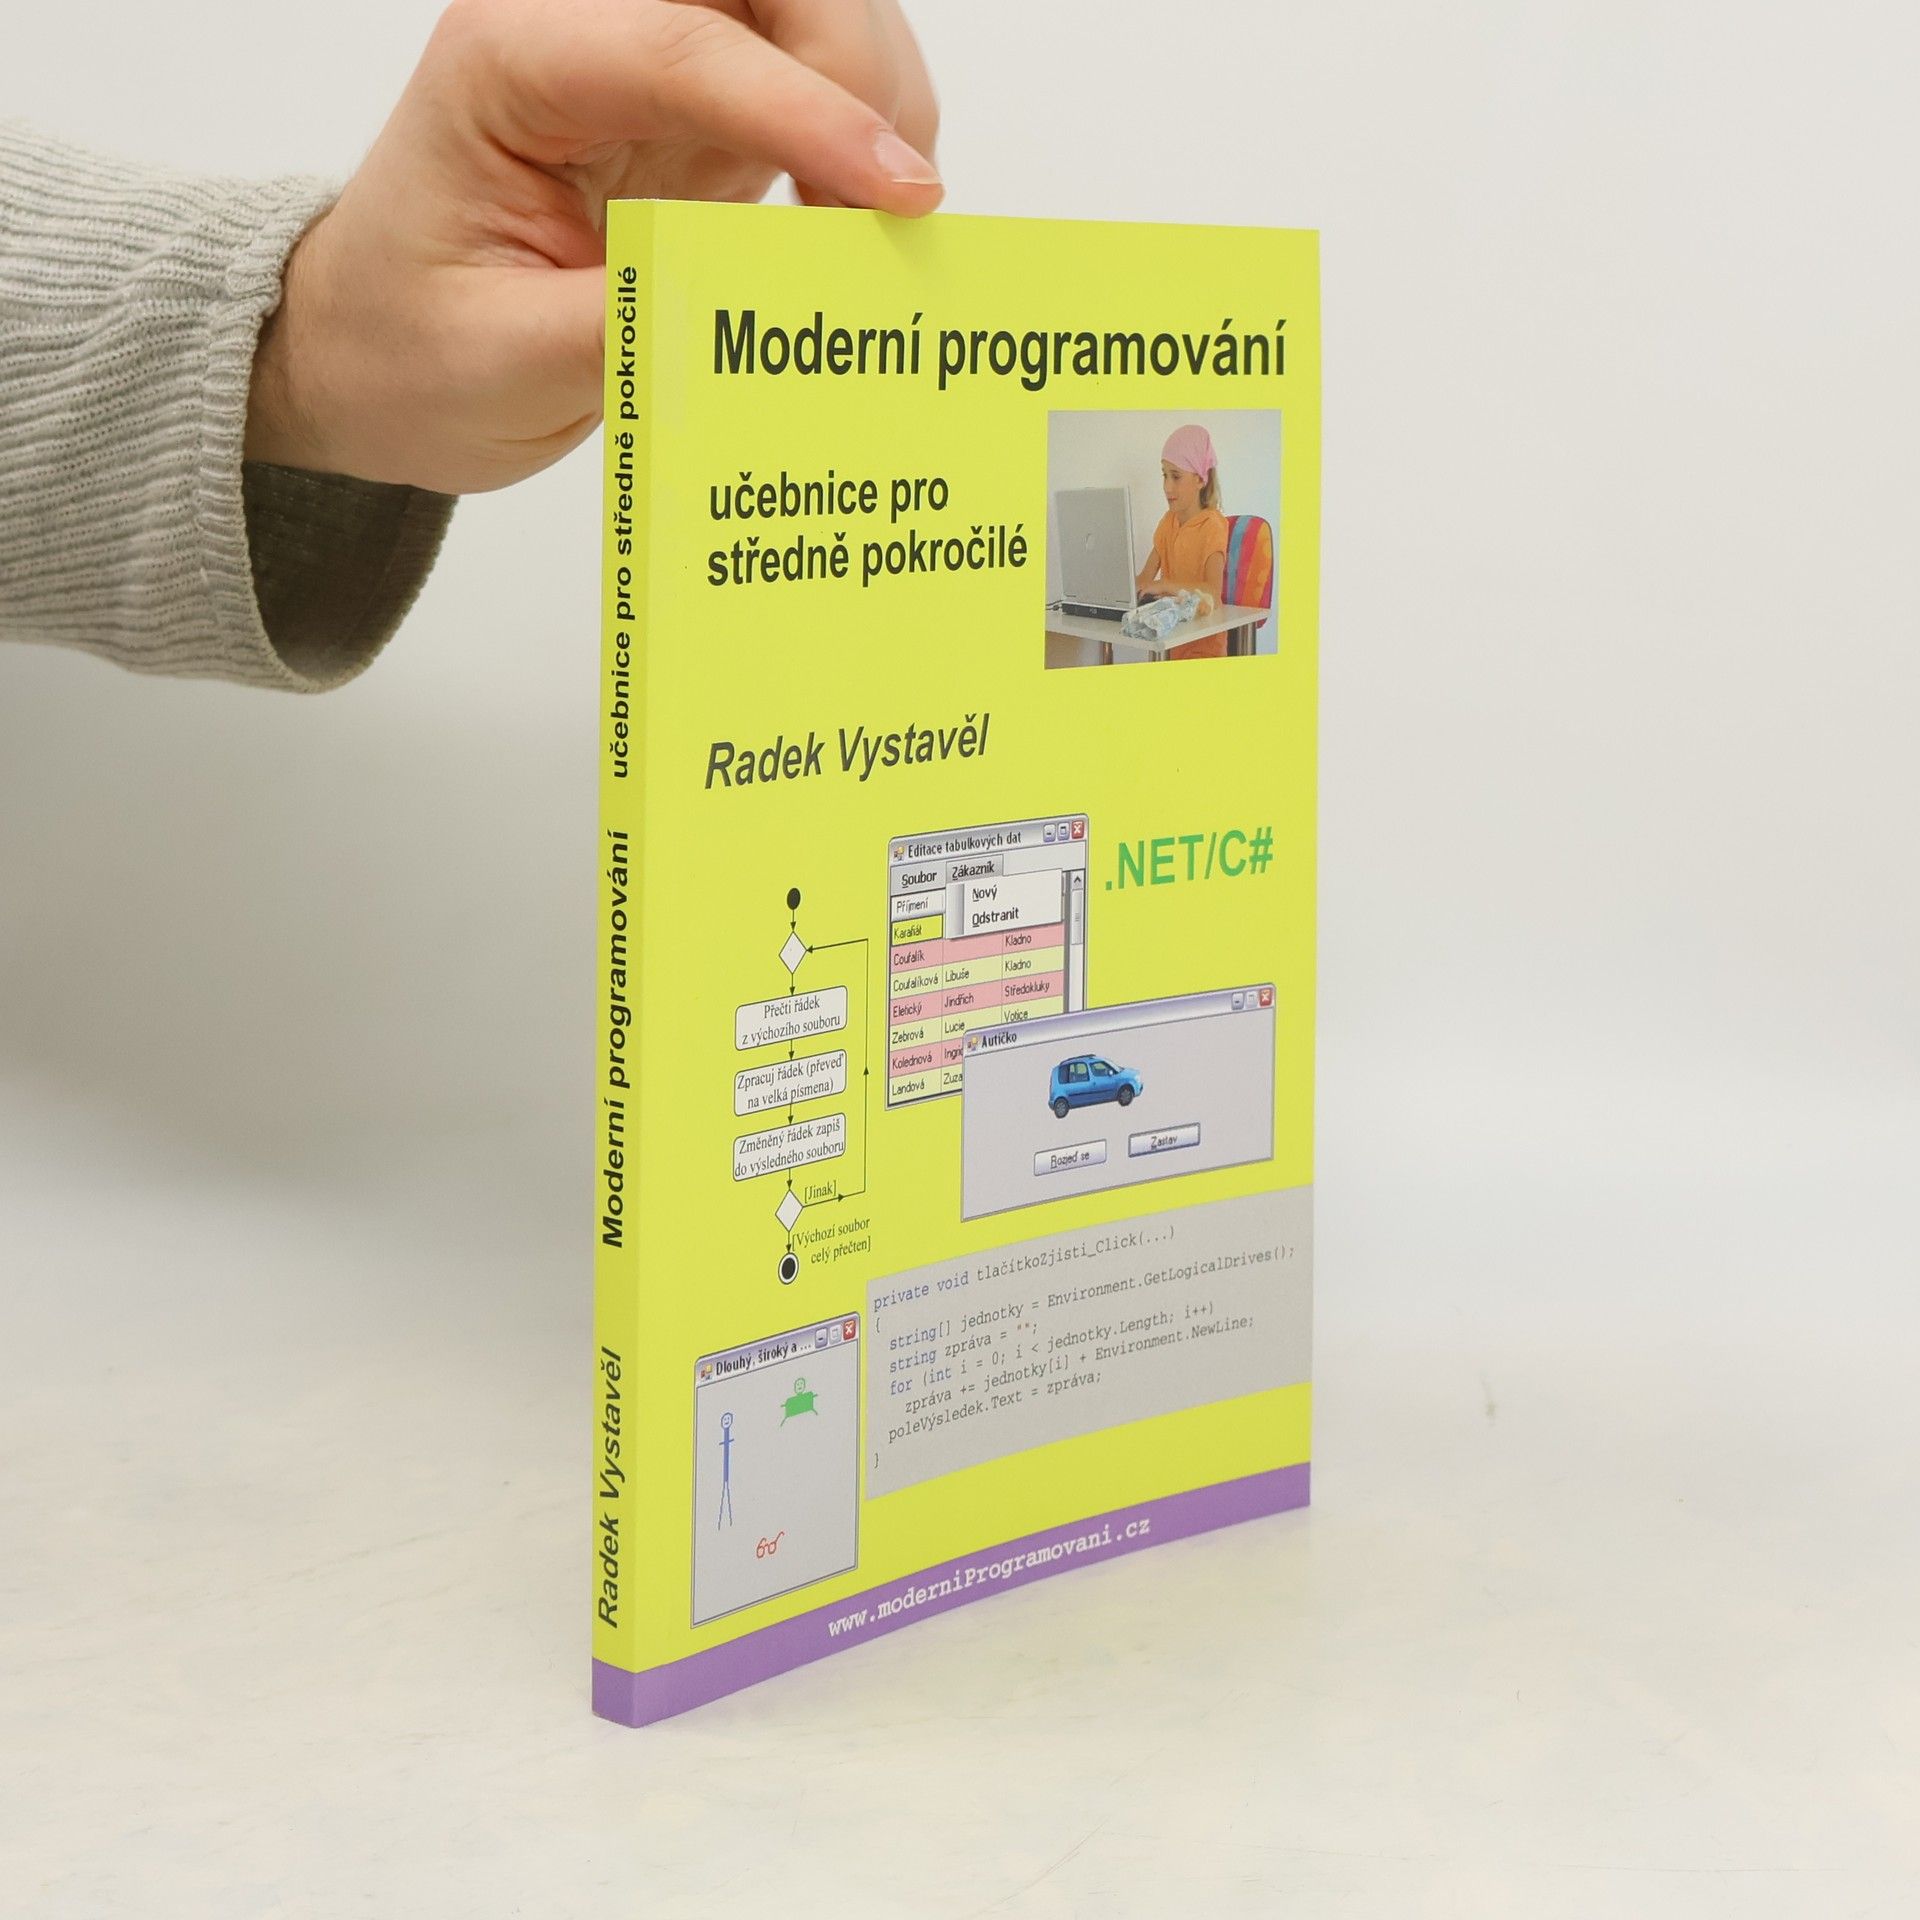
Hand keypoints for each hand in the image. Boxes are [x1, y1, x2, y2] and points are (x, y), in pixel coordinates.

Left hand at [246, 0, 940, 492]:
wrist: (379, 354)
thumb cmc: (411, 348)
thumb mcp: (506, 362)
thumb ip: (641, 321)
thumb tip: (778, 309)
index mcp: (512, 59)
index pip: (683, 45)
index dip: (809, 113)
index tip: (898, 195)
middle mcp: (586, 26)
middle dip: (854, 64)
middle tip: (891, 197)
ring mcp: (652, 62)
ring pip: (811, 13)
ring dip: (876, 98)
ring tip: (878, 223)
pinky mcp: (701, 114)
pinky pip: (816, 83)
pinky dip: (865, 139)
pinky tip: (860, 222)